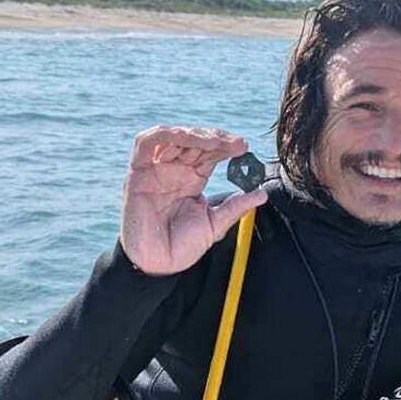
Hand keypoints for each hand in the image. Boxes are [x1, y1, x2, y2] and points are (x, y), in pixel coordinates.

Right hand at [120, 125, 267, 275]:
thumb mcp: (215, 224)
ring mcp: (155, 170)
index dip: (226, 146)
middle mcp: (174, 171)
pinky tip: (185, 137)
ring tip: (213, 142)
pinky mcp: (137, 172)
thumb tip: (263, 193)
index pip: (209, 154)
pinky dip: (165, 135)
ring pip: (172, 137)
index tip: (244, 146)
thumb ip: (236, 207)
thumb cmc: (182, 247)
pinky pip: (145, 143)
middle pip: (194, 141)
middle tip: (234, 143)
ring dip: (194, 134)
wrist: (158, 264)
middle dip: (215, 138)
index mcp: (192, 180)